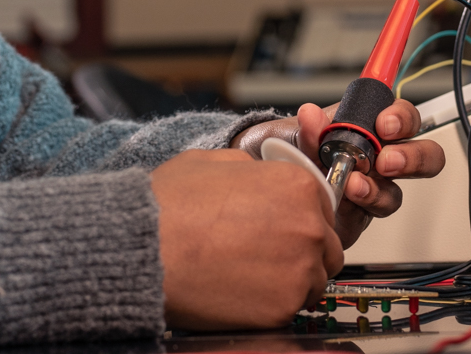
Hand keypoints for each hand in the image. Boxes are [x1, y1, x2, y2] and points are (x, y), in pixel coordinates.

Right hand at [151, 148, 343, 329]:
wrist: (143, 250)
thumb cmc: (169, 205)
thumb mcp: (213, 162)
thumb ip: (251, 168)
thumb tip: (260, 176)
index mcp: (297, 185)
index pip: (324, 208)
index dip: (301, 219)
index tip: (284, 229)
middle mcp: (309, 225)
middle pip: (327, 247)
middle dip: (303, 252)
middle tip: (266, 256)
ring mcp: (300, 269)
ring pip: (314, 281)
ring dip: (291, 280)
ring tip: (249, 275)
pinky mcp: (283, 307)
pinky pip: (291, 308)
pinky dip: (271, 306)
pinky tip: (241, 292)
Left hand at [230, 99, 444, 246]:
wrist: (275, 184)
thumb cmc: (295, 149)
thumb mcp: (298, 132)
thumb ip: (309, 127)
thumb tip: (311, 115)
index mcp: (371, 127)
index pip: (403, 117)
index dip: (402, 119)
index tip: (385, 125)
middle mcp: (381, 157)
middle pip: (424, 155)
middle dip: (411, 158)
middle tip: (386, 161)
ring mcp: (375, 187)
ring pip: (398, 192)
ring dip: (378, 189)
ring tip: (355, 185)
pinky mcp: (363, 214)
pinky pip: (373, 214)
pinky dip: (360, 206)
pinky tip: (345, 198)